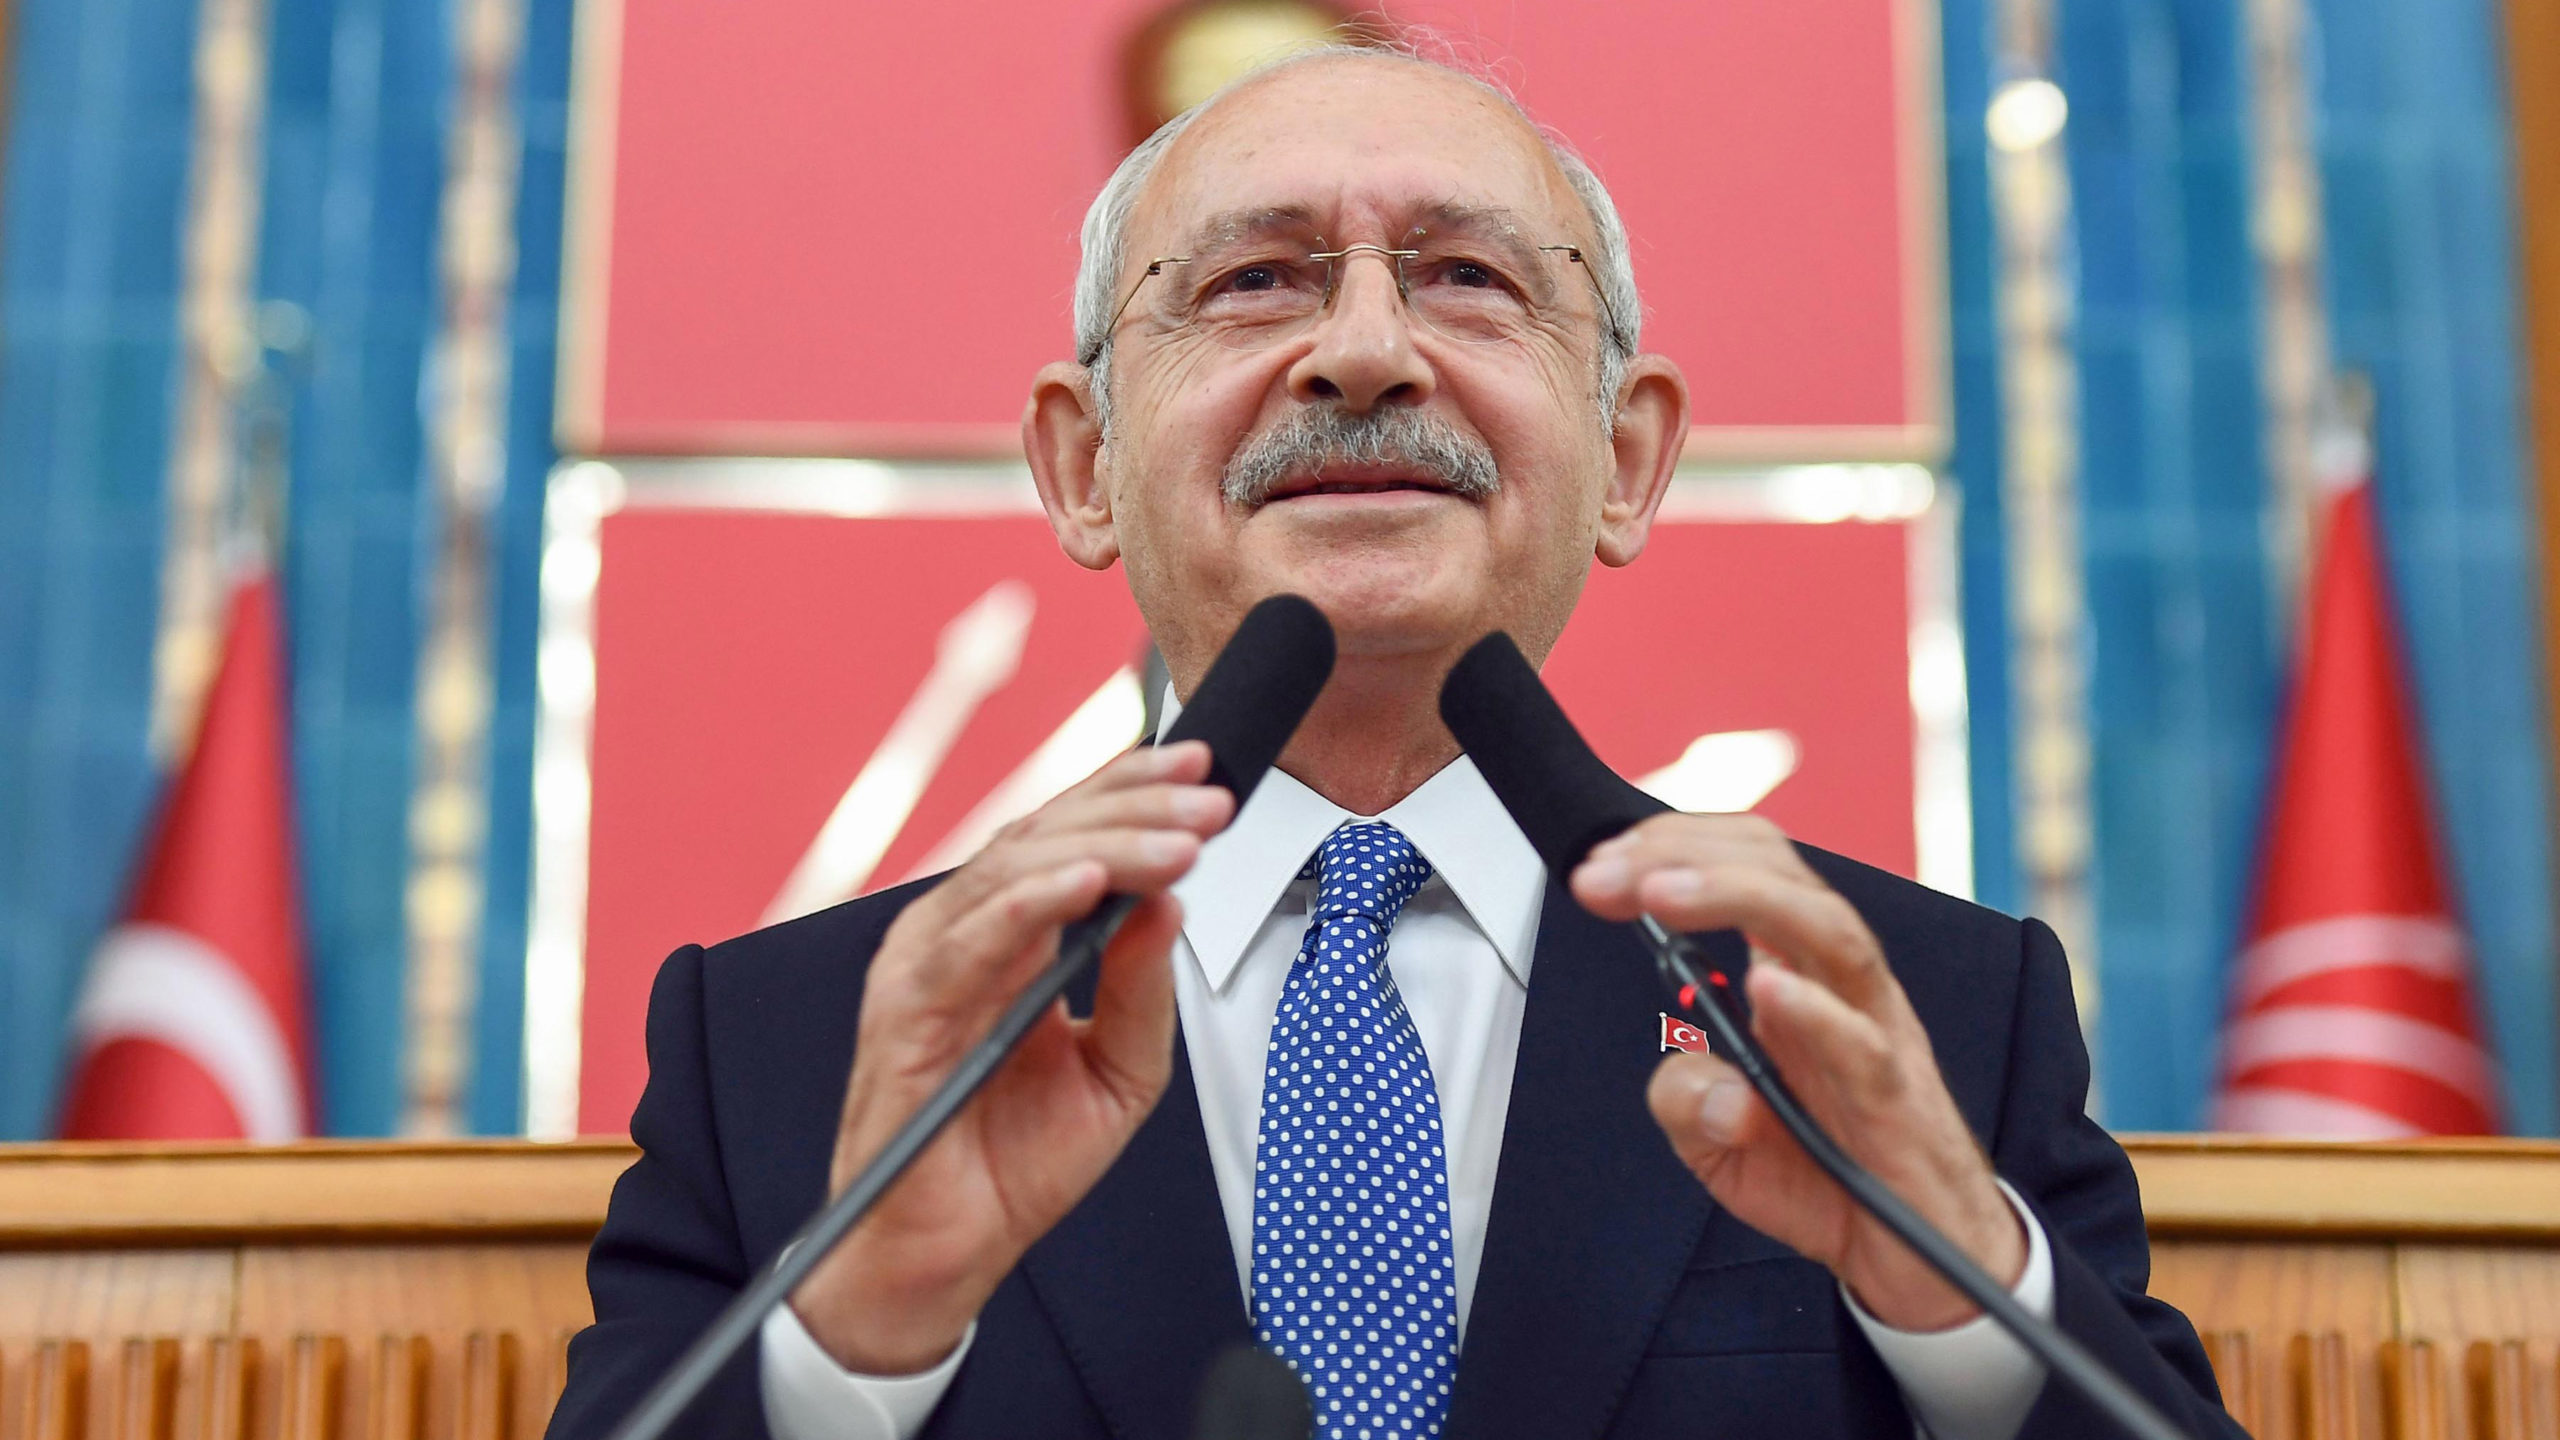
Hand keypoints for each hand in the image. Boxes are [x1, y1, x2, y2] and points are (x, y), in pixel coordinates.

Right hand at [790, 741, 1233, 1373]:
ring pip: (1014, 872)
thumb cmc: (1012, 1163)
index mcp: (1003, 935)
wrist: (944, 1256)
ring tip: (1176, 843)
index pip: (1069, 838)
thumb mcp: (1118, 1071)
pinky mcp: (904, 1014)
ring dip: (1104, 848)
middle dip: (1136, 812)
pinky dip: (1029, 905)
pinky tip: (1088, 884)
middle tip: (1209, 806)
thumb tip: (1170, 906)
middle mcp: (959, 935)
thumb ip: (1141, 988)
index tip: (1204, 774)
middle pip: (1045, 837)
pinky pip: (968, 943)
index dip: (1132, 794)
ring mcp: (925, 967)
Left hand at [1571, 813, 2024, 1331]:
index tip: (1599, 868)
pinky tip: (1766, 986)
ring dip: (1739, 896)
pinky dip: (1814, 1009)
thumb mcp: (1714, 1141)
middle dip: (1683, 856)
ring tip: (1664, 893)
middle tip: (1603, 874)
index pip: (1744, 865)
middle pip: (1780, 872)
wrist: (1914, 1254)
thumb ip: (1683, 1098)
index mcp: (1793, 971)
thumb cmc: (1823, 1175)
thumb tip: (1708, 1081)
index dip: (1672, 848)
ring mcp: (1872, 1029)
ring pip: (1827, 928)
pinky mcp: (1894, 1095)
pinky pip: (1862, 1041)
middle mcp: (1837, 983)